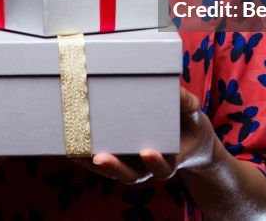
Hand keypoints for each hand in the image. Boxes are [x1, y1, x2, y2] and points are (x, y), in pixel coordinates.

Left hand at [73, 86, 217, 183]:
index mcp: (169, 159)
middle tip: (100, 158)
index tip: (148, 151)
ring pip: (111, 169)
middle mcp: (146, 166)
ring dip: (92, 162)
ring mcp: (130, 162)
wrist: (188, 140)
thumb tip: (178, 90)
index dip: (155, 162)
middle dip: (114, 167)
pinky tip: (72, 145)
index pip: (163, 167)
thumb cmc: (189, 126)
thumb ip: (187, 105)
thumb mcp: (194, 115)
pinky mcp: (117, 155)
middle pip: (130, 174)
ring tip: (76, 152)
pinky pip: (100, 159)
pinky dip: (86, 154)